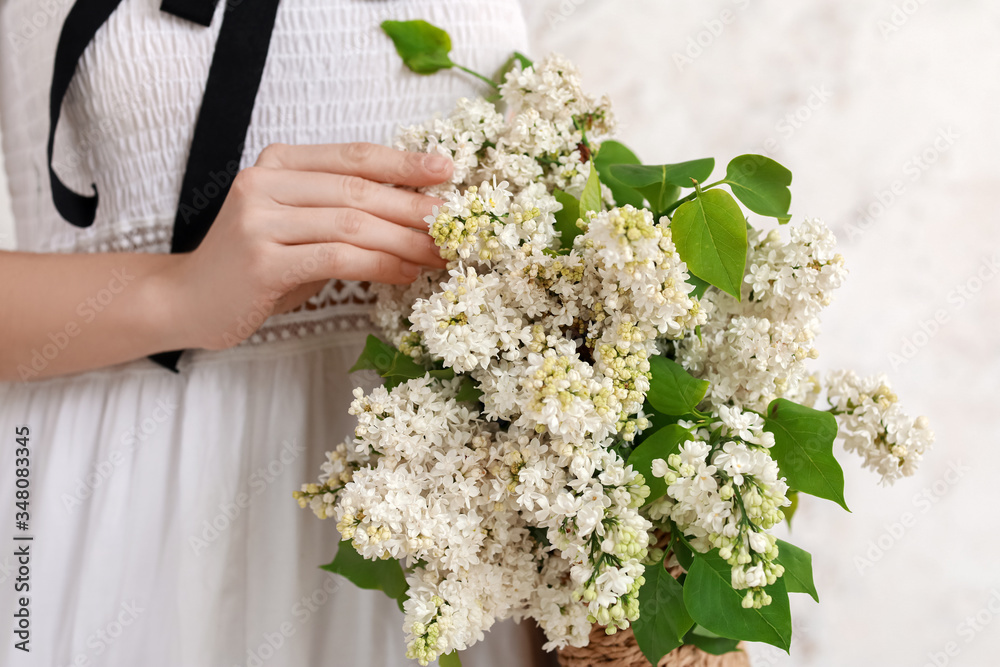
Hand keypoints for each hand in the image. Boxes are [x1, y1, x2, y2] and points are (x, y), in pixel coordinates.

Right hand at [164, 142, 451, 349]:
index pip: (354, 157)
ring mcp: (260, 221)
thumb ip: (341, 212)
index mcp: (279, 164)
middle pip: (359, 191)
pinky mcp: (262, 262)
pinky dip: (379, 266)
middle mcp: (265, 183)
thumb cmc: (254, 265)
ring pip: (353, 225)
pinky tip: (404, 275)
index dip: (404, 164)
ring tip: (438, 256)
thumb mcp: (297, 226)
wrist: (187, 300)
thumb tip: (416, 213)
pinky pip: (337, 259)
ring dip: (405, 242)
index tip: (446, 171)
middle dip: (414, 210)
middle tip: (453, 228)